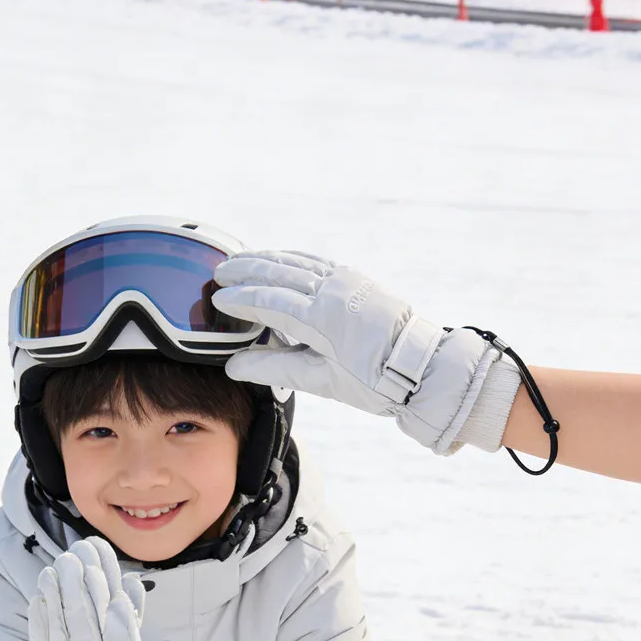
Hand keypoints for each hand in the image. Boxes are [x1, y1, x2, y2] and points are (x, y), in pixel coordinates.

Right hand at [214, 252, 504, 454]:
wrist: (424, 367)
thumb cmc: (376, 381)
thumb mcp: (322, 381)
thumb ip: (275, 368)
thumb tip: (235, 366)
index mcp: (321, 318)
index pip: (269, 301)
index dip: (239, 299)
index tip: (216, 299)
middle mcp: (332, 292)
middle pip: (278, 273)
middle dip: (245, 271)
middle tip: (218, 272)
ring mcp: (346, 282)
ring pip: (296, 262)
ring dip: (265, 260)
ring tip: (240, 260)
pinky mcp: (356, 280)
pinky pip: (316, 262)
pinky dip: (291, 259)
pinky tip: (279, 259)